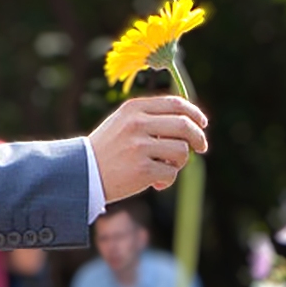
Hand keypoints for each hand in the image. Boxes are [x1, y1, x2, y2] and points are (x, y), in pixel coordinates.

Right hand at [88, 95, 208, 198]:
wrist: (82, 172)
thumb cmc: (108, 149)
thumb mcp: (124, 122)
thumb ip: (152, 117)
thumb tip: (191, 122)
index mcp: (134, 108)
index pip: (175, 103)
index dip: (194, 113)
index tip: (202, 123)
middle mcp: (137, 124)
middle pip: (184, 125)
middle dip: (198, 137)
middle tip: (202, 147)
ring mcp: (139, 147)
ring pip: (181, 150)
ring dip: (180, 162)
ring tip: (167, 167)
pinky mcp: (142, 170)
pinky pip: (171, 173)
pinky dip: (168, 180)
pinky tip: (156, 183)